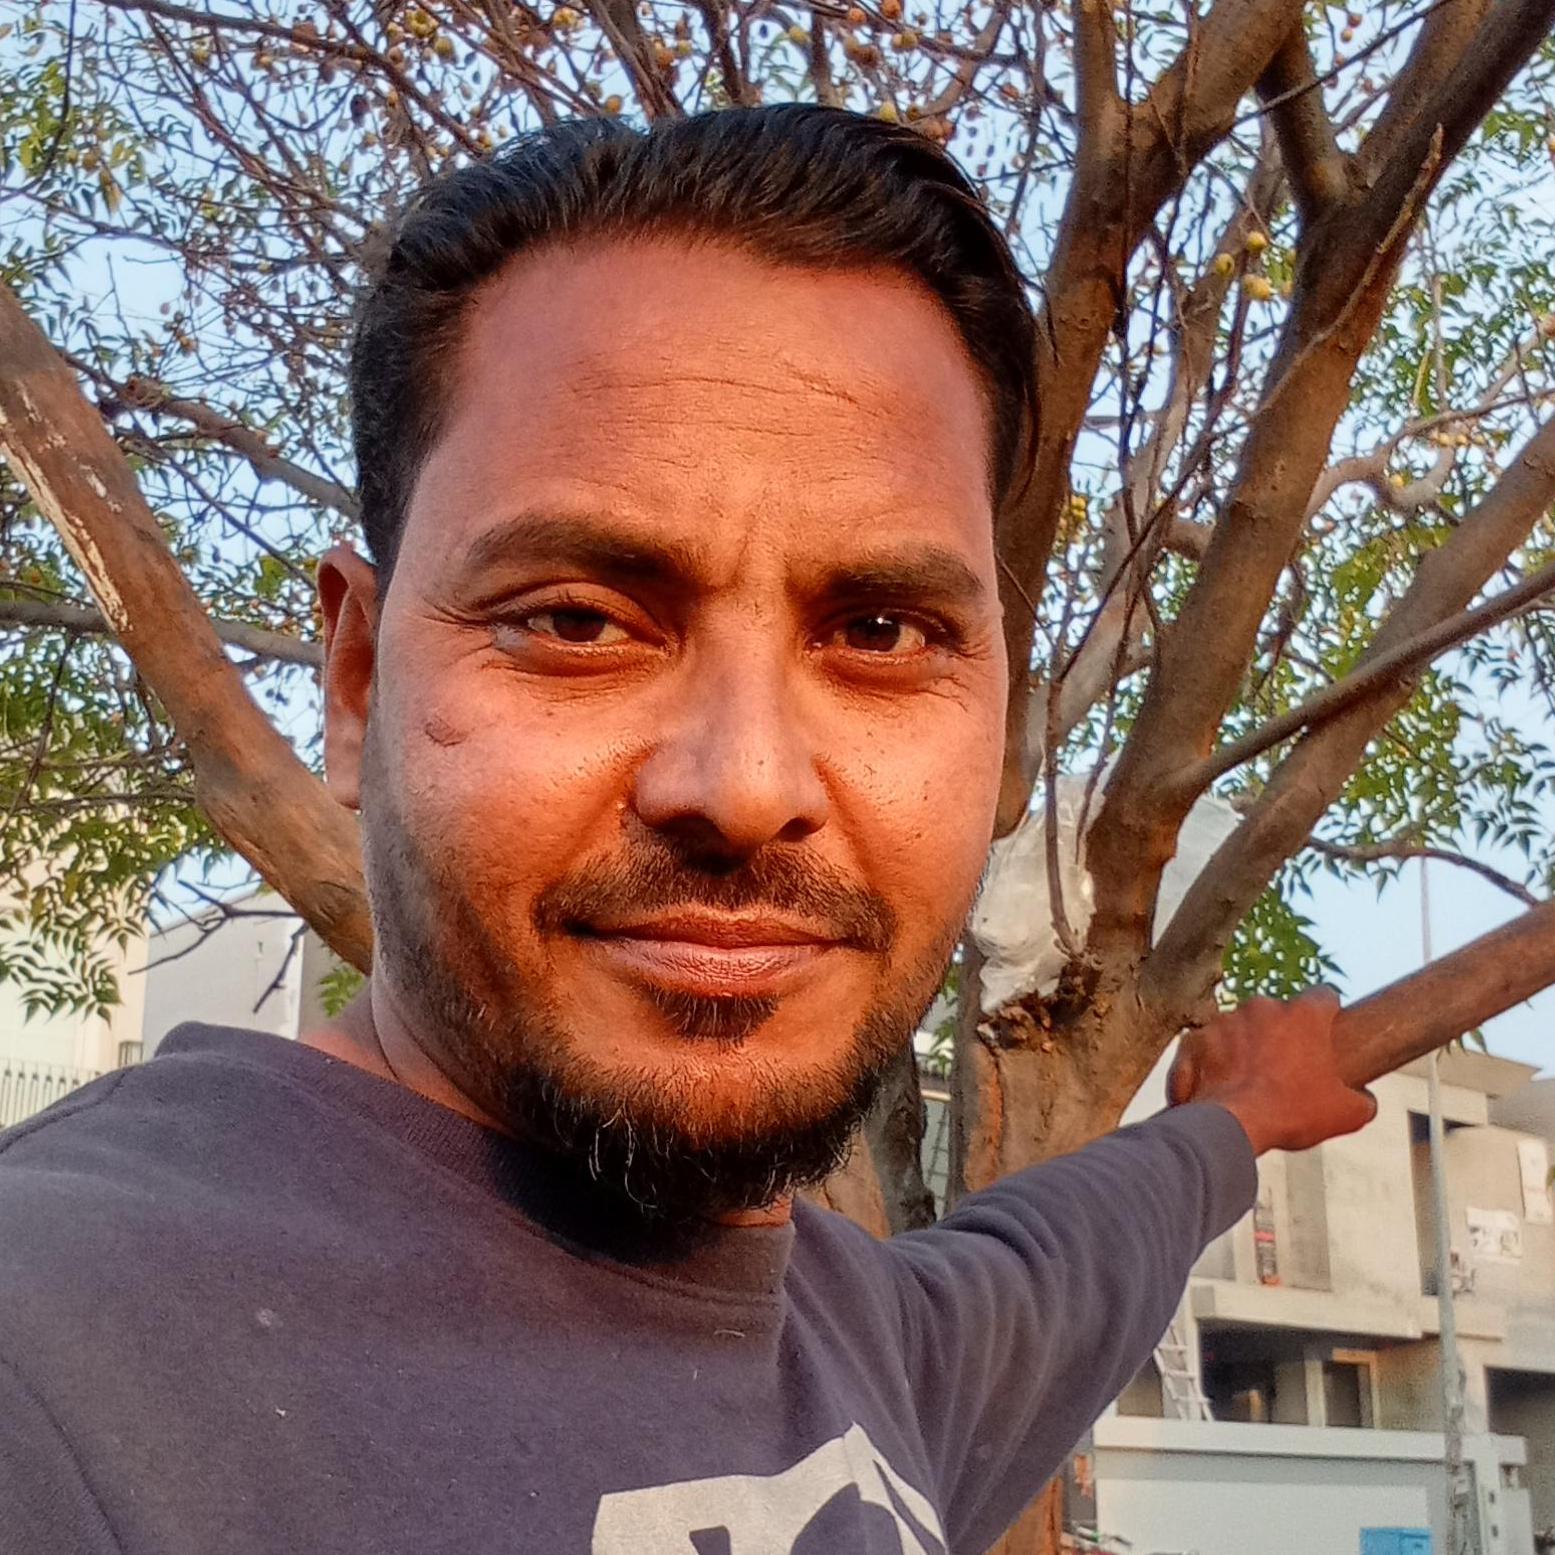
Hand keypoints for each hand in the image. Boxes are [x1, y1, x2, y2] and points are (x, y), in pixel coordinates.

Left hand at [1166, 988, 1376, 1155]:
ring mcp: (1225, 1019)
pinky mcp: (1195, 1038)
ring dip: (1245, 1047)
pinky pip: (1208, 1046)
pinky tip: (1222, 1088)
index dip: (1327, 1014)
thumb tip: (1363, 1099)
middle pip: (1277, 1013)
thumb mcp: (1346, 1113)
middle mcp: (1262, 1007)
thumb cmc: (1292, 1113)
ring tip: (1250, 1083)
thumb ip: (1362, 1100)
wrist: (1231, 1123)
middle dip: (1281, 1035)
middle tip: (1285, 1069)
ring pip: (1240, 1027)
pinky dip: (1213, 1063)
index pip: (1324, 996)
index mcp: (1304, 1014)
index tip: (1326, 1032)